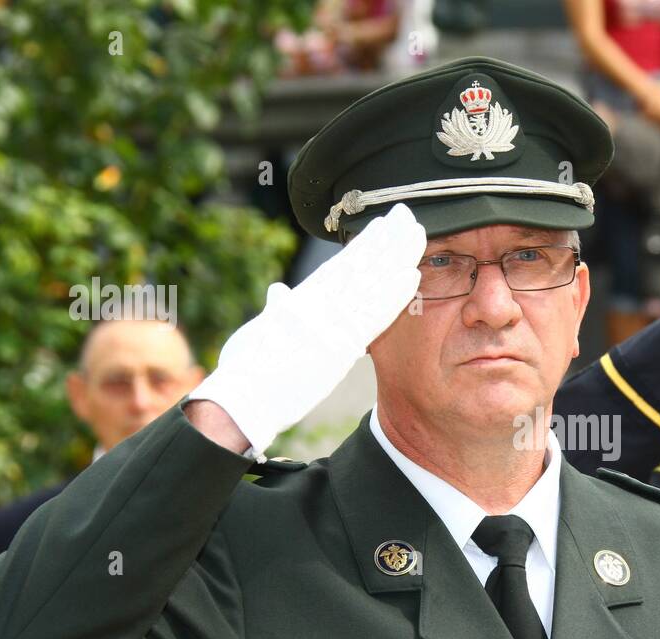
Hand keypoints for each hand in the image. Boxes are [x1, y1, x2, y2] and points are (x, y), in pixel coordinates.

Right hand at [189, 202, 424, 454]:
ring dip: (396, 257)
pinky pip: (374, 316)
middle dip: (384, 240)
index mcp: (300, 302)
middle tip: (406, 216)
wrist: (242, 400)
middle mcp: (316, 305)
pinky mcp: (339, 345)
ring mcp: (328, 322)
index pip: (339, 268)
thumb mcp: (261, 332)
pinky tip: (412, 275)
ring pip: (370, 283)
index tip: (380, 227)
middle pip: (359, 266)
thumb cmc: (246, 370)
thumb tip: (278, 290)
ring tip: (417, 234)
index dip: (362, 246)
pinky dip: (393, 295)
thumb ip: (277, 309)